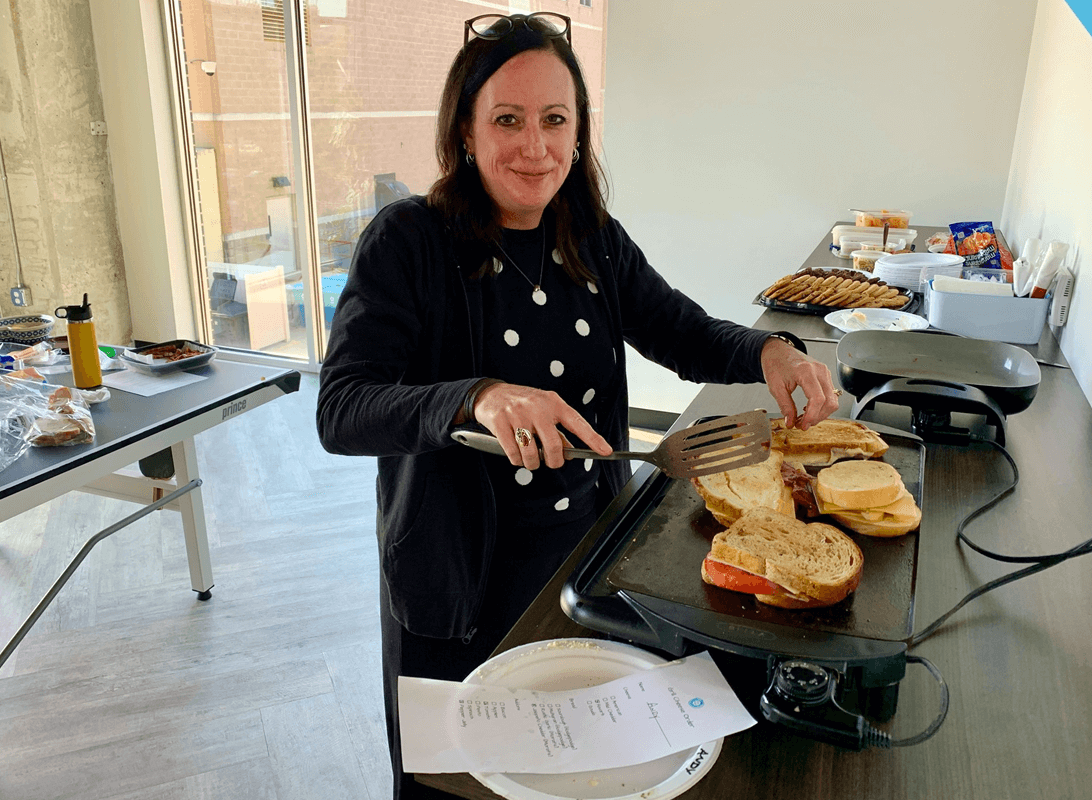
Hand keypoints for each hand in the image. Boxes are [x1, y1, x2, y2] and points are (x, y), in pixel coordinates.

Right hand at [472, 383, 611, 468]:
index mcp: (553, 403)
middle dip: (554, 461)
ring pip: (531, 453)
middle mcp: (537, 407)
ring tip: (530, 459)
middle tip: (551, 462)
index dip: (593, 439)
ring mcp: (518, 414)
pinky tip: (517, 454)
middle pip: (553, 445)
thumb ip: (557, 429)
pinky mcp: (500, 423)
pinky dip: (516, 460)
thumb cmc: (522, 403)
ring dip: (532, 463)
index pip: (578, 423)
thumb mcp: (544, 410)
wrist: (490, 393)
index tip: (606, 451)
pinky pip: (513, 453)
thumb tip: (570, 450)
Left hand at [760, 338, 840, 429]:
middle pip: (829, 402)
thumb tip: (790, 422)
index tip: (803, 425)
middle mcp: (819, 371)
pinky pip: (830, 395)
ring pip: (833, 400)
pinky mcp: (825, 375)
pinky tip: (809, 409)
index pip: (818, 399)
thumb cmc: (776, 363)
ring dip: (820, 413)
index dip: (812, 416)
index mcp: (806, 371)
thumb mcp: (775, 387)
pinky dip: (822, 406)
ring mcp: (825, 372)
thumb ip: (785, 406)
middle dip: (817, 417)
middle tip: (802, 424)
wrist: (778, 350)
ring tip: (804, 418)